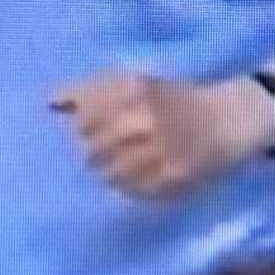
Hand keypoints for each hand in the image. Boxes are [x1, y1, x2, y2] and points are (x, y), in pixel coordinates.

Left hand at [52, 74, 272, 197]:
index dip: (82, 127)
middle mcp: (143, 119)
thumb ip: (91, 90)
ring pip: (108, 173)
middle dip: (94, 150)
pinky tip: (140, 174)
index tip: (92, 127)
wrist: (226, 121)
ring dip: (110, 169)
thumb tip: (48, 102)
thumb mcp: (135, 83)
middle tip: (109, 147)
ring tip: (125, 161)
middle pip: (90, 148)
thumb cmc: (174, 99)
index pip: (82, 119)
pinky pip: (131, 191)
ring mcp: (157, 152)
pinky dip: (129, 185)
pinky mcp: (169, 180)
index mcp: (133, 90)